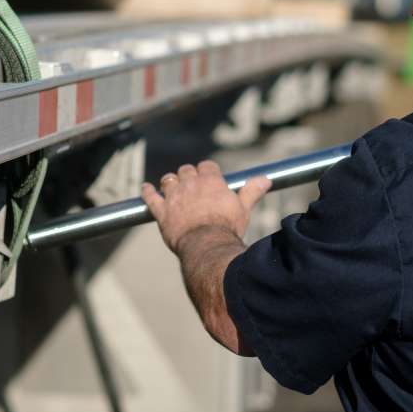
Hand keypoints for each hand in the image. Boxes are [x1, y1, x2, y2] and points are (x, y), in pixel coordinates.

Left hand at [141, 160, 270, 253]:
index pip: (207, 166)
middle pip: (186, 170)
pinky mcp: (161, 211)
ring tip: (172, 187)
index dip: (207, 171)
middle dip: (188, 176)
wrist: (208, 245)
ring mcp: (173, 196)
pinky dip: (147, 192)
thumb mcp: (243, 208)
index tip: (209, 178)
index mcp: (211, 180)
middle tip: (191, 186)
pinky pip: (150, 197)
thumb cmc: (228, 227)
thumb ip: (252, 191)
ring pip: (168, 180)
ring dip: (170, 182)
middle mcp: (190, 183)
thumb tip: (266, 179)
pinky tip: (146, 188)